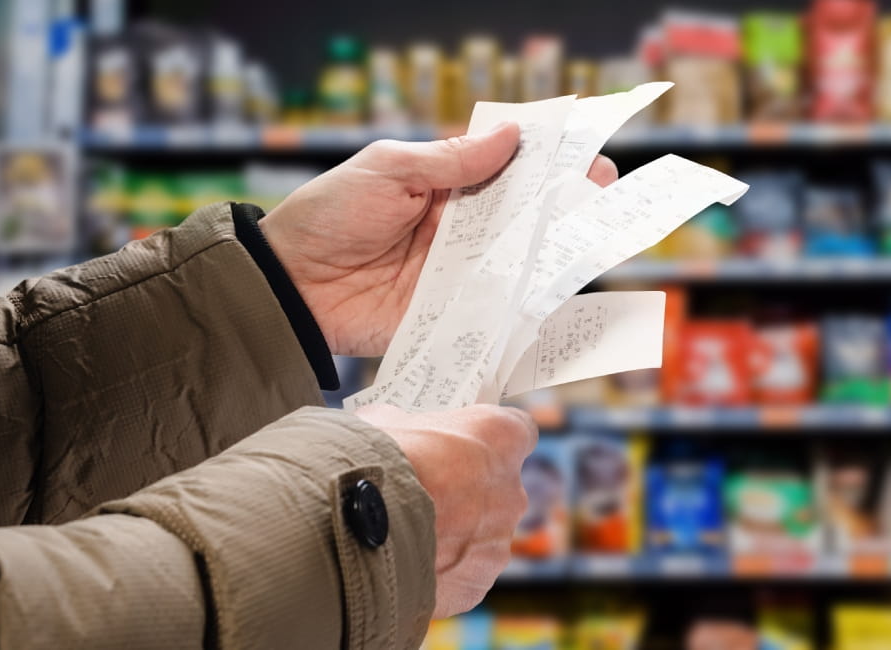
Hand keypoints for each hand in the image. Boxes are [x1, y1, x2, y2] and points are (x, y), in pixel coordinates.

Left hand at [259, 125, 619, 355]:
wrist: (289, 285)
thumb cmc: (328, 216)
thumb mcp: (388, 170)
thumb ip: (451, 160)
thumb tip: (512, 136)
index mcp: (445, 185)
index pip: (508, 169)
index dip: (548, 162)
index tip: (586, 155)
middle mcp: (460, 230)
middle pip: (524, 217)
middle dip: (565, 205)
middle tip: (601, 195)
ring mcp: (458, 274)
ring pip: (519, 263)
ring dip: (554, 254)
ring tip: (591, 242)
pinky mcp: (451, 315)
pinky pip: (496, 311)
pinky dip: (526, 307)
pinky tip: (558, 298)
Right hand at [354, 404, 537, 618]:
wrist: (353, 525)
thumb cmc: (375, 461)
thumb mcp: (387, 422)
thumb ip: (409, 426)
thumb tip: (395, 430)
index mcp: (500, 439)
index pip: (518, 431)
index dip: (490, 440)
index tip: (468, 444)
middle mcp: (511, 491)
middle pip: (498, 490)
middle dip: (467, 492)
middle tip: (426, 493)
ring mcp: (497, 542)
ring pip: (480, 537)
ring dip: (453, 535)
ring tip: (407, 534)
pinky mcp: (477, 584)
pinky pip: (462, 574)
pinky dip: (439, 571)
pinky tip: (405, 563)